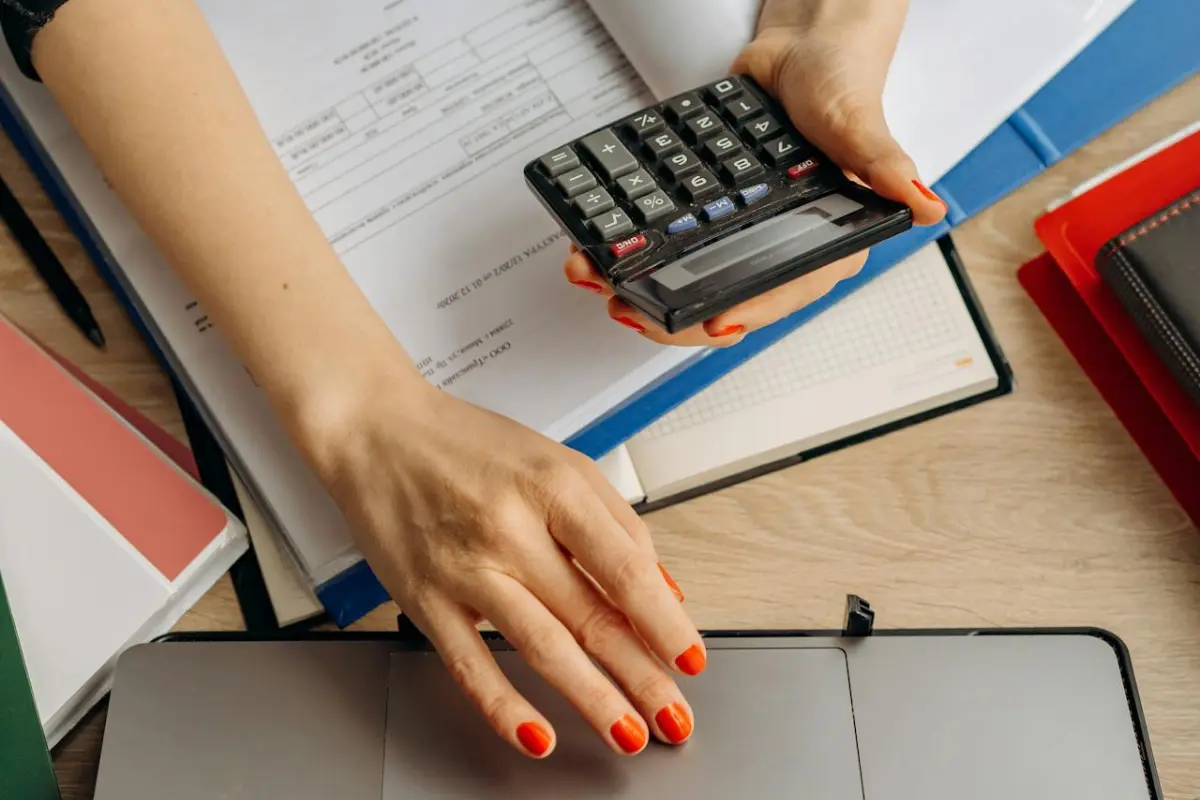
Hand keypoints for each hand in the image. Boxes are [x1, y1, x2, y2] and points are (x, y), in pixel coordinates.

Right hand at [315, 374, 702, 758]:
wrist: (376, 432)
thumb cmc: (468, 445)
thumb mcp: (557, 461)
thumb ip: (614, 522)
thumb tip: (660, 588)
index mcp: (552, 487)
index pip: (624, 567)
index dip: (663, 621)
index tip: (690, 658)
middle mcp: (510, 528)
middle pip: (590, 615)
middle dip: (642, 676)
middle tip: (674, 716)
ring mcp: (465, 568)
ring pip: (541, 647)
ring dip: (593, 700)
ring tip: (629, 733)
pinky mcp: (425, 599)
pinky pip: (469, 665)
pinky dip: (504, 707)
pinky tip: (538, 736)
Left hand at [563, 0, 945, 346]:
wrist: (804, 42)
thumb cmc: (842, 82)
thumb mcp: (859, 125)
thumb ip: (886, 167)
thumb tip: (926, 204)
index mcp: (828, 242)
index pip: (782, 293)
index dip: (745, 313)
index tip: (708, 323)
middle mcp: (783, 245)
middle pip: (725, 298)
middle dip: (672, 312)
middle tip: (629, 308)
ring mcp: (743, 231)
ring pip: (692, 276)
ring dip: (643, 286)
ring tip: (599, 282)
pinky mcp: (712, 210)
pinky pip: (673, 239)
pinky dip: (637, 249)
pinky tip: (602, 250)